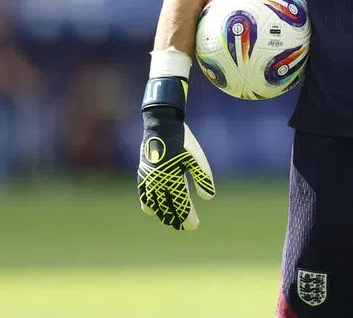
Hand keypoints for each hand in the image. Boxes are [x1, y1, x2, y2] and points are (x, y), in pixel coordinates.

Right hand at [137, 106, 215, 230]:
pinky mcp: (143, 173)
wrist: (162, 125)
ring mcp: (148, 179)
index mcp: (173, 179)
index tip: (194, 226)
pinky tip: (151, 209)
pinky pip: (143, 195)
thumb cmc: (183, 142)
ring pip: (154, 204)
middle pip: (167, 208)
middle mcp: (158, 182)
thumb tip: (209, 198)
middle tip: (185, 226)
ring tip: (171, 220)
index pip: (181, 205)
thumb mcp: (197, 159)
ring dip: (163, 213)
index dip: (187, 218)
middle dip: (176, 218)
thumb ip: (203, 178)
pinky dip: (149, 204)